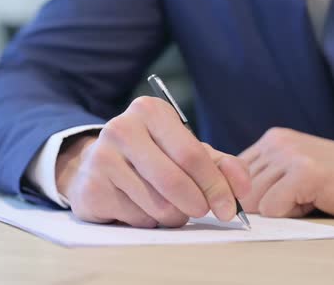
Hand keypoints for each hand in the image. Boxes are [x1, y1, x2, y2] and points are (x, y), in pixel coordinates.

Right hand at [55, 96, 250, 227]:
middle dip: (198, 204)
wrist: (96, 165)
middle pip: (174, 181)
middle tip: (204, 211)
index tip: (230, 208)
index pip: (192, 155)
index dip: (217, 186)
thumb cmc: (151, 156)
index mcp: (151, 111)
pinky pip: (136, 218)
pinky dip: (149, 221)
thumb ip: (220, 164)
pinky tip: (140, 206)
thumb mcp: (186, 151)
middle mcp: (122, 129)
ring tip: (168, 204)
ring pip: (158, 205)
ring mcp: (102, 158)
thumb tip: (242, 187)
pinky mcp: (91, 188)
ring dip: (173, 215)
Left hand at [239, 128, 333, 218]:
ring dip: (280, 210)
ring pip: (254, 200)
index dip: (248, 195)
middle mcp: (277, 142)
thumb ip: (266, 177)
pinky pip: (272, 209)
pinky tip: (314, 201)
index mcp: (273, 139)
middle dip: (265, 205)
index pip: (233, 174)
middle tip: (299, 198)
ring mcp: (291, 155)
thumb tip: (232, 201)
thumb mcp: (296, 169)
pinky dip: (290, 215)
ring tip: (308, 198)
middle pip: (241, 189)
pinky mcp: (305, 173)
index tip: (275, 197)